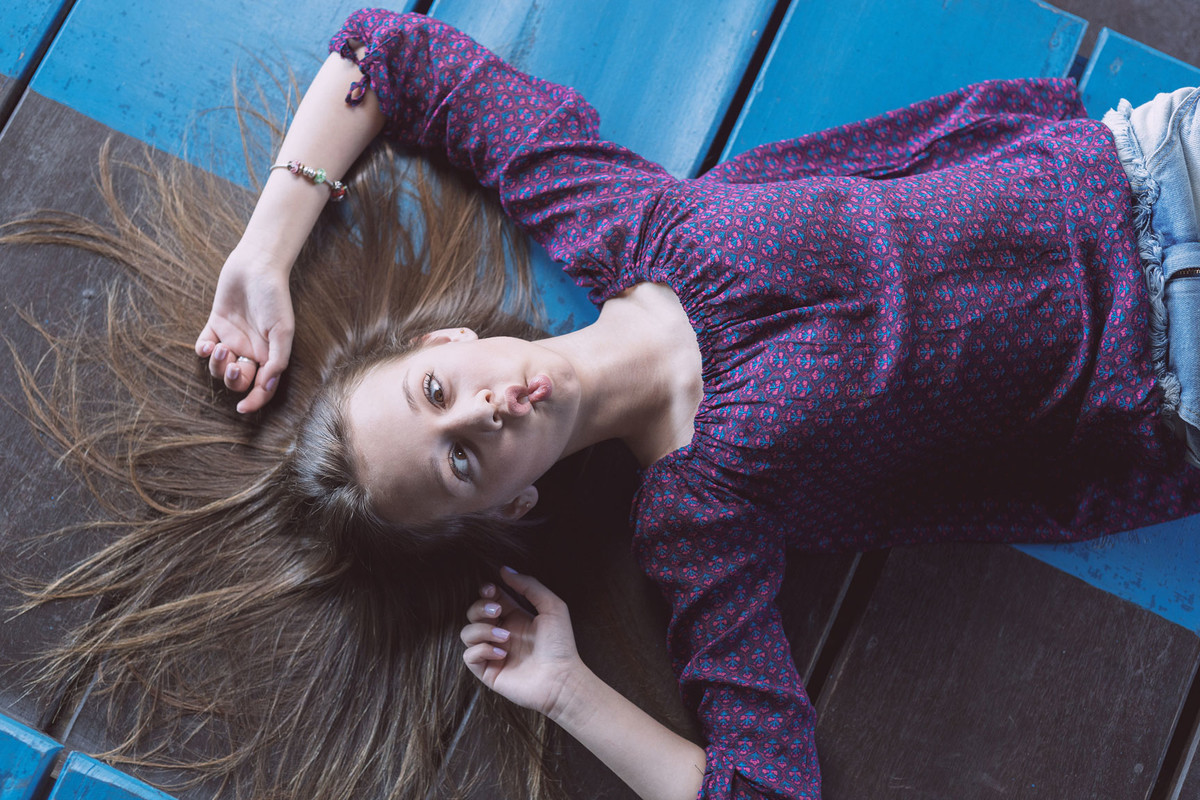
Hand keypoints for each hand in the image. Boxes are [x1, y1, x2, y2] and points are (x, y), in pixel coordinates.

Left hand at [196, 250, 293, 412]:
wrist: (256, 266)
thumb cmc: (274, 297)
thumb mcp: (283, 331)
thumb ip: (277, 360)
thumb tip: (266, 386)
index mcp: (269, 355)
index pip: (262, 387)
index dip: (254, 401)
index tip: (244, 408)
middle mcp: (250, 351)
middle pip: (238, 380)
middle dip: (234, 379)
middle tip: (237, 365)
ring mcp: (232, 339)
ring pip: (219, 368)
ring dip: (218, 364)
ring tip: (222, 348)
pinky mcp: (215, 326)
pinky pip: (203, 348)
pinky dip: (203, 351)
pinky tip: (209, 343)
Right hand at [461, 568, 582, 718]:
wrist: (561, 679)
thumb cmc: (560, 644)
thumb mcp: (551, 606)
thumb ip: (529, 586)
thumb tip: (505, 570)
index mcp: (515, 617)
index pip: (490, 598)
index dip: (486, 591)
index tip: (491, 589)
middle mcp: (501, 633)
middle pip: (473, 613)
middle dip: (480, 608)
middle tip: (497, 613)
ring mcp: (493, 653)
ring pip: (467, 633)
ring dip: (482, 630)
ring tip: (506, 637)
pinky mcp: (488, 671)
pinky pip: (468, 656)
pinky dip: (481, 650)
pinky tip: (502, 654)